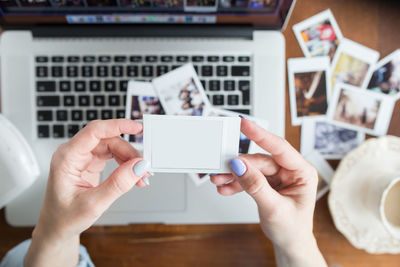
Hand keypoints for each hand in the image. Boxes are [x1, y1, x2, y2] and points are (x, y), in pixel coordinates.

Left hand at [25, 119, 150, 266]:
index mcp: (66, 158)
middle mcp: (74, 153)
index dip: (117, 125)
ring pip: (113, 146)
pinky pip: (113, 155)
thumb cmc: (65, 217)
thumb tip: (138, 166)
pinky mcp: (90, 161)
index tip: (137, 127)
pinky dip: (125, 164)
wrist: (57, 227)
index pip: (94, 131)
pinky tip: (133, 175)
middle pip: (108, 140)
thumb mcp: (94, 204)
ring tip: (141, 176)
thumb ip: (118, 184)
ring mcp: (82, 156)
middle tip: (144, 167)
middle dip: (129, 152)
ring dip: (129, 159)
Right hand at [210, 118, 325, 266]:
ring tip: (219, 180)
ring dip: (234, 174)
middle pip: (260, 160)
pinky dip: (236, 183)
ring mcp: (278, 177)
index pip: (280, 148)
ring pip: (251, 168)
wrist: (290, 244)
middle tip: (221, 167)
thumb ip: (256, 186)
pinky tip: (225, 188)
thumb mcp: (274, 208)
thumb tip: (240, 166)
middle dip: (239, 165)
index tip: (245, 124)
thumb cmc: (292, 229)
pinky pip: (248, 177)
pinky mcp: (267, 183)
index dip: (261, 135)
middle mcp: (290, 171)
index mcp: (302, 172)